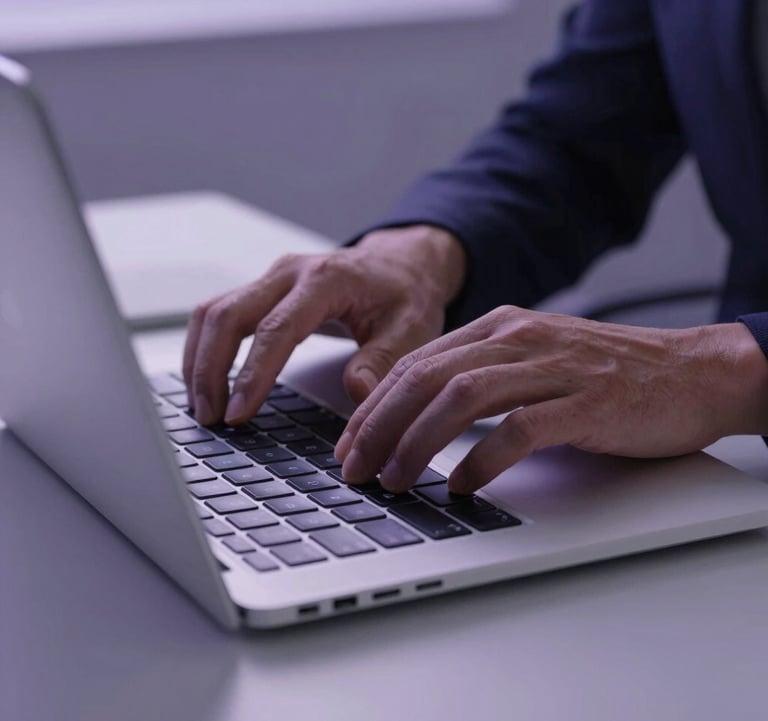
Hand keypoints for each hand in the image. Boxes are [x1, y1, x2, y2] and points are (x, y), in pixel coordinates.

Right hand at [183, 225, 465, 425]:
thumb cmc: (405, 296)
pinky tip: (206, 380)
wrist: (400, 266)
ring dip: (199, 359)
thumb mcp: (410, 329)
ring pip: (212, 312)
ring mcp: (271, 278)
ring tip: (202, 406)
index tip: (238, 413)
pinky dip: (204, 347)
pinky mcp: (262, 289)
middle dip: (210, 369)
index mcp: (327, 280)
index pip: (276, 329)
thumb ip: (382, 361)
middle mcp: (290, 273)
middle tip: (210, 417)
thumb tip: (357, 396)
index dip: (253, 374)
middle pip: (228, 315)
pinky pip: (218, 313)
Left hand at [336, 306, 767, 493]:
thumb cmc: (607, 374)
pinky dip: (483, 459)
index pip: (415, 364)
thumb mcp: (533, 361)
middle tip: (354, 468)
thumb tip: (418, 419)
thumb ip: (481, 377)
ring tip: (395, 479)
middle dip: (379, 427)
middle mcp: (517, 339)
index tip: (349, 443)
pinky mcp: (585, 401)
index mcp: (498, 328)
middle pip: (425, 378)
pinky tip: (463, 485)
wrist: (692, 371)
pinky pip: (518, 429)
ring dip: (417, 443)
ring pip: (461, 398)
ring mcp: (552, 368)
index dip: (373, 406)